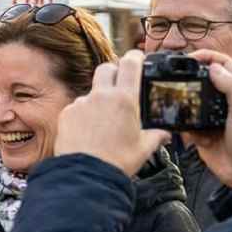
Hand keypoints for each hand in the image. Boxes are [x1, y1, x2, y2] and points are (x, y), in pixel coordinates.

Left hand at [54, 51, 170, 173]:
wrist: (87, 174)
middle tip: (120, 84)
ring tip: (104, 120)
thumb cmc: (117, 161)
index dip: (135, 57)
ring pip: (91, 91)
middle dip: (113, 72)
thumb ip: (156, 136)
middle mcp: (101, 96)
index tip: (137, 57)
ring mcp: (81, 103)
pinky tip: (88, 130)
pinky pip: (77, 107)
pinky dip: (83, 114)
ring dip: (98, 98)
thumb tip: (165, 134)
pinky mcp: (66, 113)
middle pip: (106, 68)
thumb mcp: (144, 147)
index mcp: (124, 99)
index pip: (130, 64)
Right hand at [184, 49, 231, 191]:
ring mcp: (212, 115)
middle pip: (202, 79)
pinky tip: (194, 135)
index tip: (190, 58)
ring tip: (181, 109)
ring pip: (190, 101)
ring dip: (185, 106)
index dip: (206, 56)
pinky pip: (186, 123)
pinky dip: (186, 128)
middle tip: (174, 79)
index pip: (222, 63)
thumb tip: (213, 67)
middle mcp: (224, 100)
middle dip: (189, 79)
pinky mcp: (201, 131)